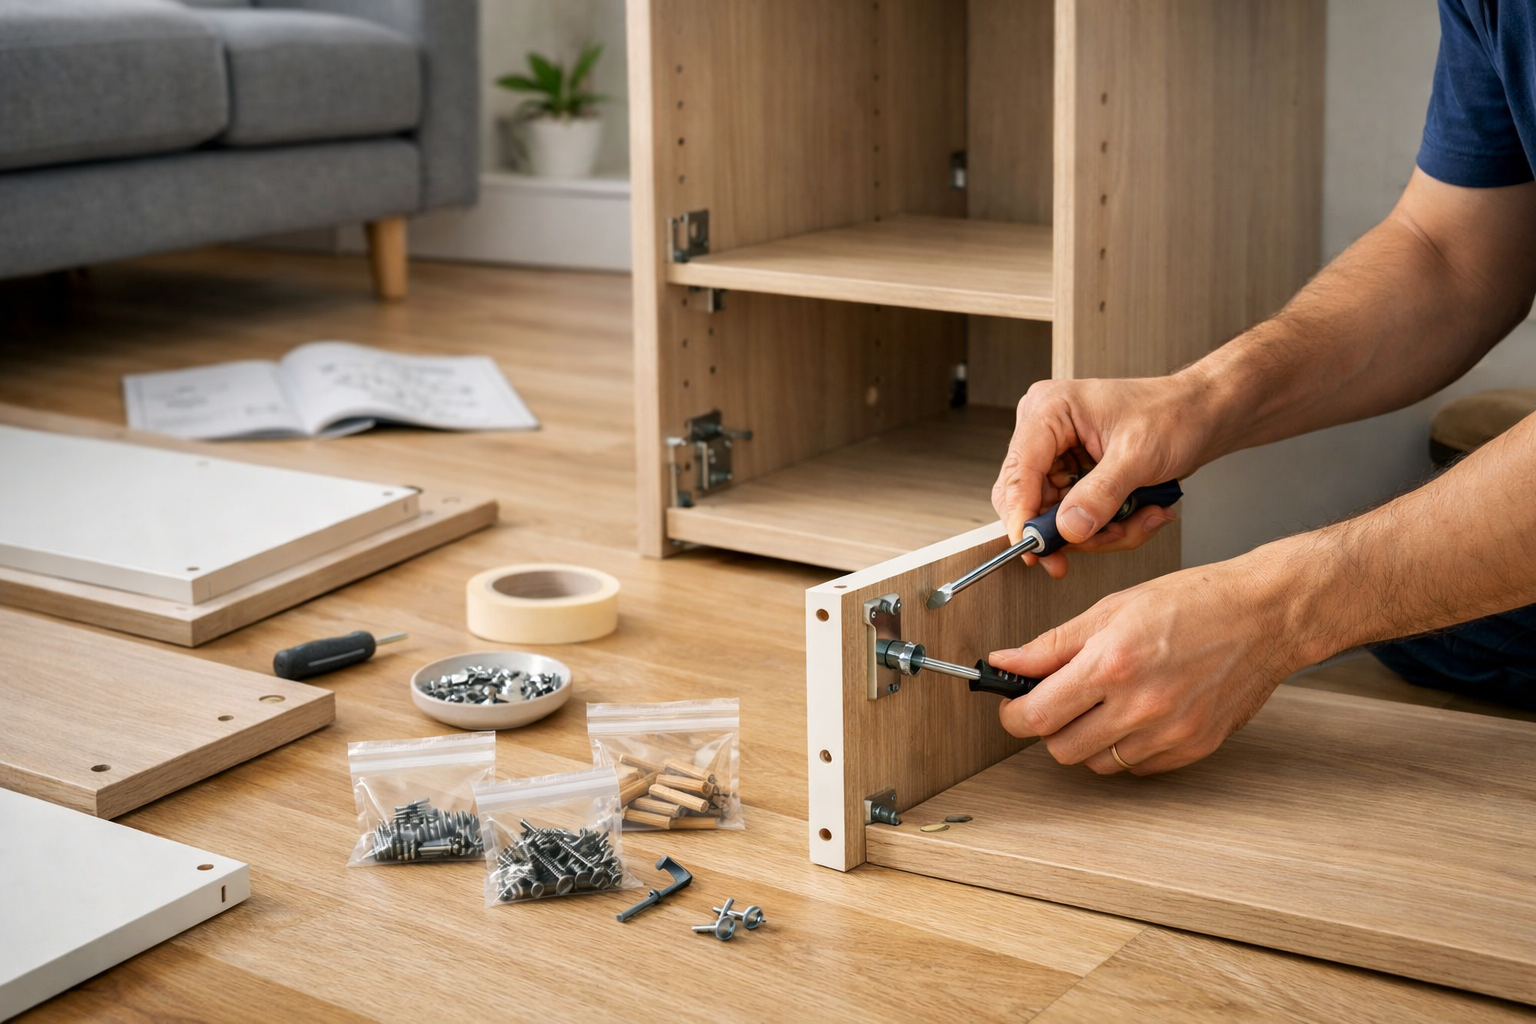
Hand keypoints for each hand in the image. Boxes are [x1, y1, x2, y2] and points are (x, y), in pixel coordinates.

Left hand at [987, 548, 1310, 773]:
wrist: (1264, 616)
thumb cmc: (1192, 603)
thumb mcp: (1110, 610)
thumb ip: (1051, 646)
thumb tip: (1005, 663)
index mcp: (1112, 664)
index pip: (1037, 717)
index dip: (1013, 713)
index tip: (1012, 705)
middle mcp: (1141, 705)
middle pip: (1062, 749)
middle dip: (1049, 728)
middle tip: (1059, 701)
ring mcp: (1171, 732)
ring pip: (1098, 763)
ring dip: (1088, 739)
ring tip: (1104, 702)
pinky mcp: (1194, 748)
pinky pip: (1137, 767)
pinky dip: (1126, 747)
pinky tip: (1137, 714)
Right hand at [991, 374, 1217, 577]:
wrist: (1202, 415)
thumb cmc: (1175, 415)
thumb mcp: (1139, 455)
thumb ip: (1102, 493)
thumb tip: (1069, 528)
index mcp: (1049, 410)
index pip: (1019, 472)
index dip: (1023, 515)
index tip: (1035, 550)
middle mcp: (1045, 432)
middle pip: (1032, 500)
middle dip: (1072, 529)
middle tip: (1107, 540)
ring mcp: (1058, 454)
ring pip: (1056, 516)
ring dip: (1099, 531)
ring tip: (1140, 519)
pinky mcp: (1073, 474)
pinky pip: (1075, 516)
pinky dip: (1107, 526)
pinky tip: (1139, 514)